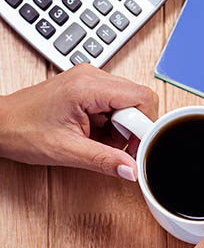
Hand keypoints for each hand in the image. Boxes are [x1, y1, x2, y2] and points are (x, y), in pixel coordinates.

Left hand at [0, 64, 157, 179]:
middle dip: (134, 128)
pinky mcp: (86, 89)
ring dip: (121, 128)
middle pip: (137, 99)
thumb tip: (132, 171)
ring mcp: (89, 80)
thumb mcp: (67, 151)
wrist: (0, 124)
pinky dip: (110, 125)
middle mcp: (91, 76)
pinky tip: (93, 134)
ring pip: (127, 103)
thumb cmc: (23, 131)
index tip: (137, 147)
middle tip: (115, 147)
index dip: (146, 125)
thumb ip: (104, 161)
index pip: (140, 97)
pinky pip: (113, 106)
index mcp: (87, 86)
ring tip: (97, 141)